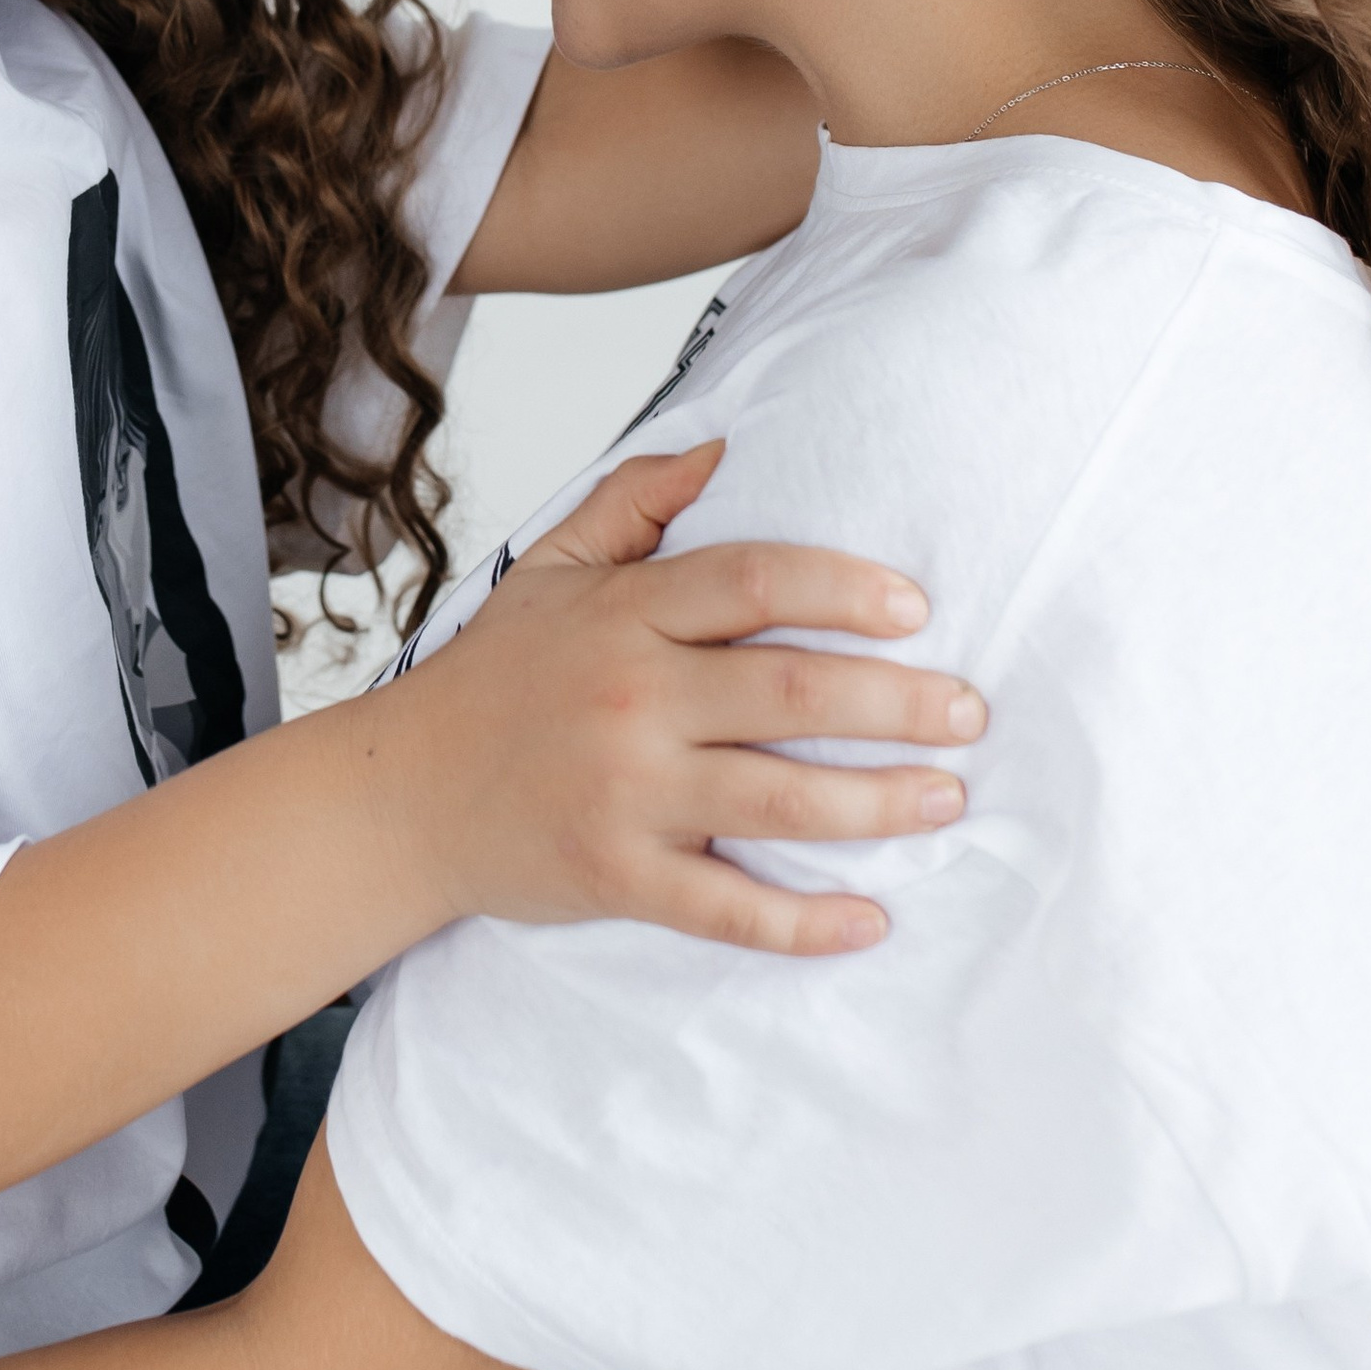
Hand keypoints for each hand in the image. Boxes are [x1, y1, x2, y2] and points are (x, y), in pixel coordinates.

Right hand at [367, 444, 983, 951]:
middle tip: (969, 711)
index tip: (915, 609)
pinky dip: (804, 923)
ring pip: (779, 802)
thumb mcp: (549, 567)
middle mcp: (631, 700)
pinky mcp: (618, 877)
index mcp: (624, 616)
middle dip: (900, 704)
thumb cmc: (493, 681)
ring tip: (947, 797)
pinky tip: (870, 918)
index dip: (845, 590)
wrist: (401, 796)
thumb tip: (725, 446)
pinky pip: (728, 908)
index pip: (754, 582)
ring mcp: (625, 794)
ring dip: (880, 804)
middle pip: (792, 694)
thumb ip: (635, 501)